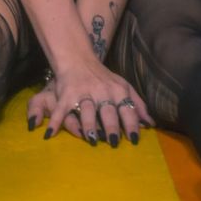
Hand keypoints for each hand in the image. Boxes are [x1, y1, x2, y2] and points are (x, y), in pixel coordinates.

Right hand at [27, 61, 153, 145]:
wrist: (78, 59)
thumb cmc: (103, 77)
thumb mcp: (124, 86)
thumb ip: (137, 104)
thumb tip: (150, 124)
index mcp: (118, 90)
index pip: (127, 109)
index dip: (131, 125)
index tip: (134, 140)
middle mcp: (101, 91)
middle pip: (107, 111)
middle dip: (111, 127)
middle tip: (113, 142)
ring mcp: (82, 93)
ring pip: (86, 111)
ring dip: (89, 125)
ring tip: (92, 139)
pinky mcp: (66, 95)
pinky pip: (60, 110)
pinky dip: (55, 122)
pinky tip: (50, 134)